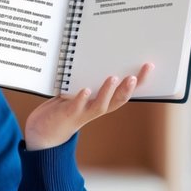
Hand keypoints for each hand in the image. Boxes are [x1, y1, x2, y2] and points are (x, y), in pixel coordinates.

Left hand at [22, 63, 152, 150]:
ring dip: (107, 92)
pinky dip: (81, 98)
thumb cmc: (61, 109)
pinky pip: (76, 106)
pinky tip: (85, 90)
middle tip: (135, 76)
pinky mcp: (67, 114)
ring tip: (113, 78)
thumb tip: (97, 57)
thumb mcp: (75, 92)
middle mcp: (95, 110)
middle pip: (117, 101)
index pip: (124, 93)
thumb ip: (85, 79)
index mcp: (100, 103)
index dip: (138, 82)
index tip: (148, 66)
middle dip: (128, 89)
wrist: (42, 133)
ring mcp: (82, 113)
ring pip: (100, 105)